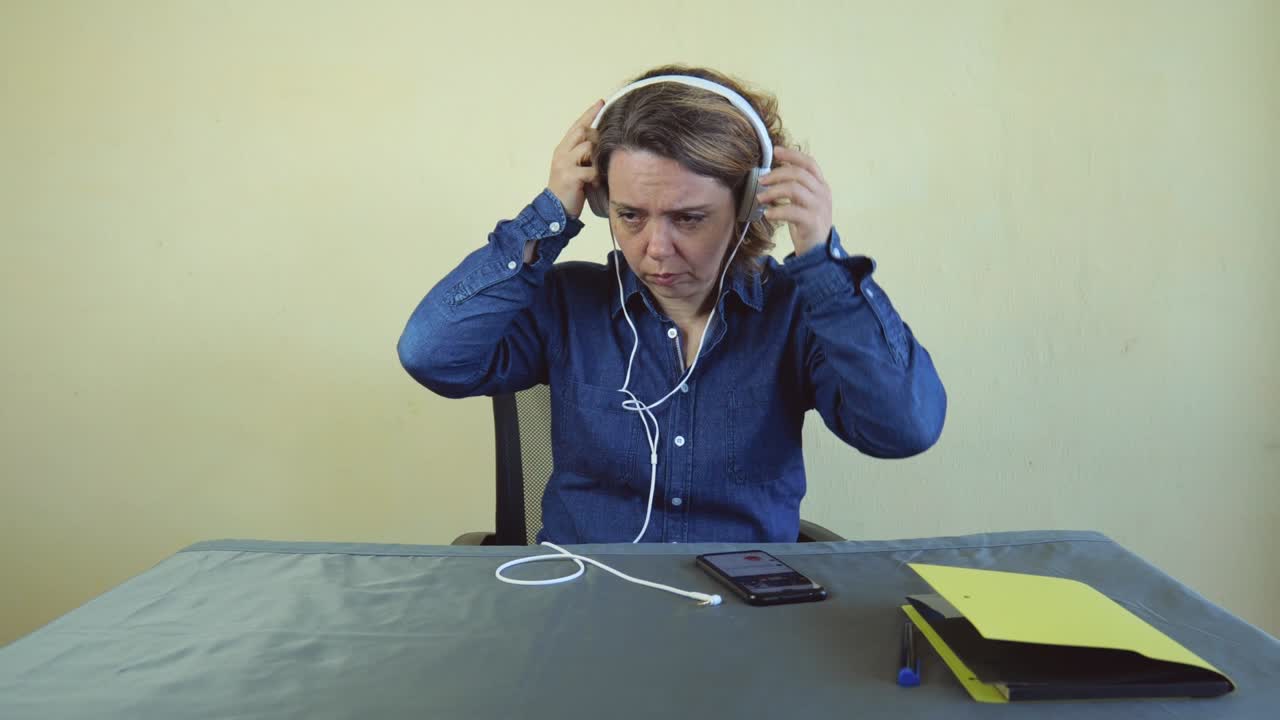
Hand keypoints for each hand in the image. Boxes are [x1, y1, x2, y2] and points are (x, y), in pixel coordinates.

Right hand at [547, 99, 604, 218]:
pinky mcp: (570, 176)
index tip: (602, 102)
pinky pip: (591, 169)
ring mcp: (564, 163)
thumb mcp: (574, 168)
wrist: (554, 211)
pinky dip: (597, 176)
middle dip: (598, 136)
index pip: (577, 125)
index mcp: (562, 149)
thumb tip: (603, 143)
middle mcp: (561, 152)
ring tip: (599, 170)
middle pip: (583, 131)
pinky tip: (596, 183)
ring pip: (588, 147)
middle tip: (606, 147)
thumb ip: (583, 155)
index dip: (589, 113)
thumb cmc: (569, 191)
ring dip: (598, 158)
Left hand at [756, 146, 833, 255]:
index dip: (792, 155)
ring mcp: (819, 208)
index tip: (775, 151)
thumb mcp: (803, 202)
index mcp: (821, 186)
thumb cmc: (806, 224)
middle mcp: (823, 194)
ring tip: (760, 198)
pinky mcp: (812, 222)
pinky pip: (792, 211)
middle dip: (776, 174)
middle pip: (799, 174)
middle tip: (761, 181)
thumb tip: (775, 172)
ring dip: (773, 191)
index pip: (809, 163)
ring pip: (795, 189)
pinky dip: (776, 211)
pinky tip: (767, 214)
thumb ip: (795, 187)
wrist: (818, 251)